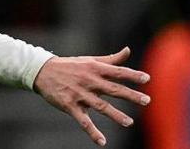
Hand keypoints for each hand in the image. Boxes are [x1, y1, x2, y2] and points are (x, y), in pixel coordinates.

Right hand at [33, 47, 149, 146]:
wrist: (42, 71)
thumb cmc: (69, 66)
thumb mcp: (89, 60)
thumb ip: (110, 59)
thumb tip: (128, 50)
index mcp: (94, 69)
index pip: (117, 72)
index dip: (132, 75)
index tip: (147, 79)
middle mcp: (88, 81)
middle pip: (112, 89)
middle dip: (130, 95)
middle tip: (146, 101)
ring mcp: (79, 94)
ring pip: (100, 106)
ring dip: (115, 115)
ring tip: (129, 122)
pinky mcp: (70, 105)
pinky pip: (83, 120)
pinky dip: (92, 131)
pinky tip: (102, 141)